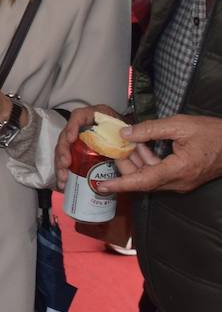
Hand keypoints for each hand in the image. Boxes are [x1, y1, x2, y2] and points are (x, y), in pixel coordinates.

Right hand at [53, 104, 121, 187]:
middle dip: (63, 151)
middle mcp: (82, 128)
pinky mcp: (78, 154)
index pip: (79, 116)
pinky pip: (67, 162)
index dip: (72, 126)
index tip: (71, 139)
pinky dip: (64, 173)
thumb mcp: (129, 129)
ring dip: (60, 165)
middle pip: (66, 136)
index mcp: (94, 117)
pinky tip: (63, 184)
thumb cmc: (129, 134)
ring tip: (63, 179)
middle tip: (65, 164)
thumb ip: (129, 131)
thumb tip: (125, 135)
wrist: (132, 143)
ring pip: (64, 151)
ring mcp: (78, 141)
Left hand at [97, 114, 221, 194]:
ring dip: (136, 161)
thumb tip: (125, 134)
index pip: (142, 181)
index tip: (100, 186)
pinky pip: (159, 174)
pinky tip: (144, 145)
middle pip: (142, 179)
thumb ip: (151, 129)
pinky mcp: (183, 178)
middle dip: (125, 165)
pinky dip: (148, 161)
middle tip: (113, 147)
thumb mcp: (180, 125)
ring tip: (129, 142)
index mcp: (178, 170)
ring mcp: (182, 182)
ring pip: (150, 177)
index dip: (120, 184)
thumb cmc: (214, 133)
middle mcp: (179, 182)